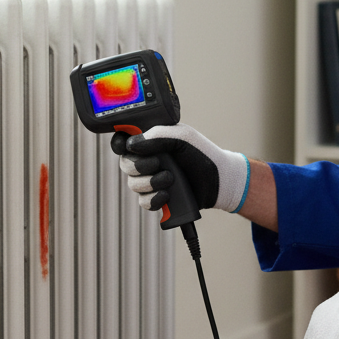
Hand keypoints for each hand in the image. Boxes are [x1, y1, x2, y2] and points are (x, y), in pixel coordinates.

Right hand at [111, 123, 249, 212]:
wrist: (219, 180)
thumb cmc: (202, 153)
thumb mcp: (182, 137)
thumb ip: (157, 136)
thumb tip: (132, 144)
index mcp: (150, 141)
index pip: (124, 141)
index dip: (120, 143)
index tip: (125, 146)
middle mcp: (147, 160)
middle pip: (125, 164)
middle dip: (138, 166)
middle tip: (157, 163)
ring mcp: (151, 180)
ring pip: (133, 184)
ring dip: (150, 182)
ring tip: (170, 179)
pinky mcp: (157, 198)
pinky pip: (143, 202)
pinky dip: (153, 199)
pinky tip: (167, 195)